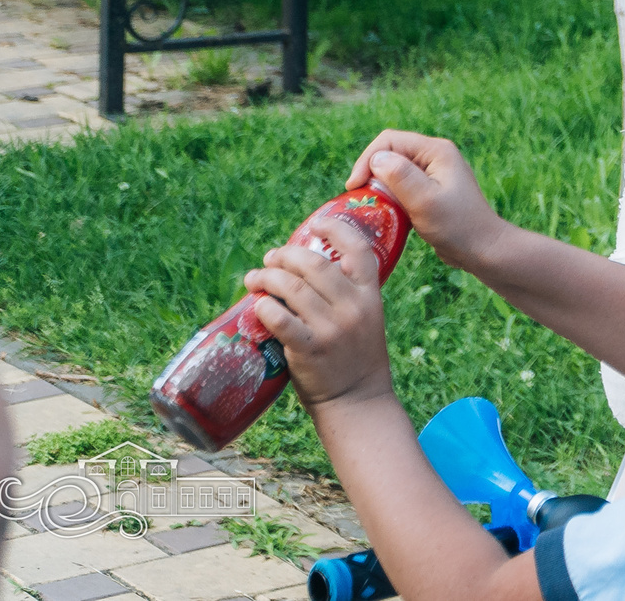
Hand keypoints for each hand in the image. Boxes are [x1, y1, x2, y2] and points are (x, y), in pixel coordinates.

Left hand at [243, 215, 393, 411]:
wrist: (357, 400)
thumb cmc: (356, 357)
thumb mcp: (366, 318)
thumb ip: (346, 294)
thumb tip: (307, 267)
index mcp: (370, 295)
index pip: (359, 250)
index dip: (337, 230)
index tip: (317, 224)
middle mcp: (353, 307)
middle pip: (315, 264)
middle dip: (286, 255)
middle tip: (271, 258)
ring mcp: (331, 328)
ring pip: (292, 288)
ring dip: (267, 277)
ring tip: (255, 278)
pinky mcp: (309, 349)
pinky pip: (280, 319)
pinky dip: (264, 307)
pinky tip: (258, 304)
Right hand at [345, 131, 506, 271]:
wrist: (480, 248)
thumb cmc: (456, 225)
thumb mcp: (425, 200)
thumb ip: (401, 176)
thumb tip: (376, 158)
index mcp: (436, 151)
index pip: (390, 141)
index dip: (367, 160)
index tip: (354, 187)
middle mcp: (434, 157)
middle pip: (390, 153)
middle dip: (370, 172)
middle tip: (358, 198)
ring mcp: (433, 173)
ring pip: (394, 170)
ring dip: (378, 186)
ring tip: (367, 205)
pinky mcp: (429, 190)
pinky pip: (401, 186)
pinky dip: (389, 196)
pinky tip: (383, 212)